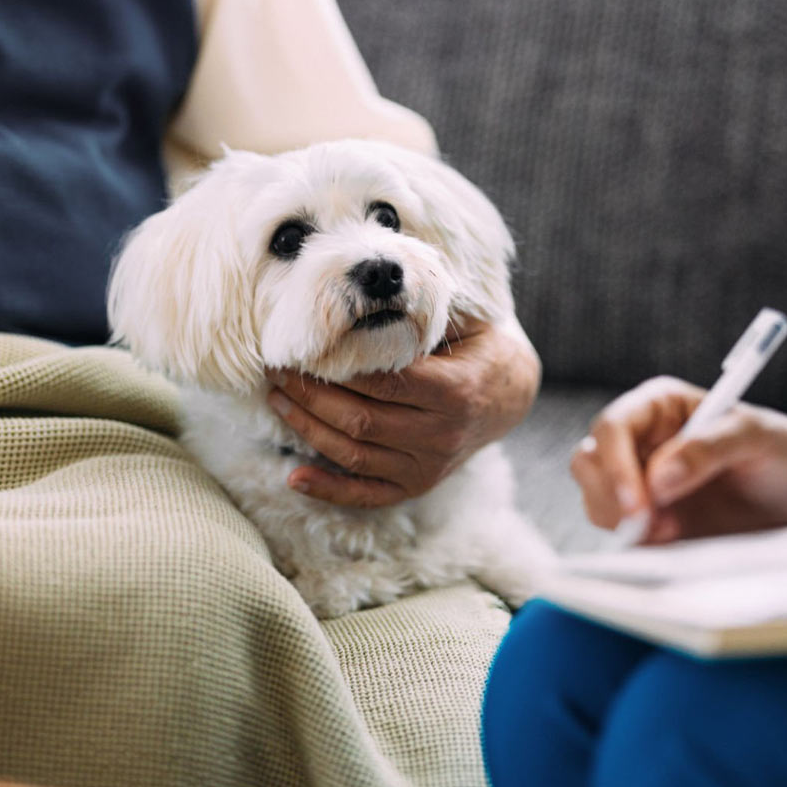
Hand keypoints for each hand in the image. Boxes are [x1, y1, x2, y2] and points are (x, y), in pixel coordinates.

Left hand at [266, 317, 540, 506]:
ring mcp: (428, 466)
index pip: (382, 382)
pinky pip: (367, 495)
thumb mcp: (463, 320)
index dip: (335, 369)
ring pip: (355, 454)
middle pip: (360, 419)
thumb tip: (369, 292)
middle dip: (310, 395)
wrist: (509, 395)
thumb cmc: (476, 347)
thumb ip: (421, 312)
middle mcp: (440, 434)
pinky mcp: (417, 485)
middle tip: (277, 371)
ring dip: (308, 430)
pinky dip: (329, 490)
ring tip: (277, 401)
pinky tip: (294, 477)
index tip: (299, 350)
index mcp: (453, 390)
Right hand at [571, 376, 786, 542]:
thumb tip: (658, 478)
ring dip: (619, 519)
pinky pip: (615, 527)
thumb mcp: (759, 439)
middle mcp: (640, 439)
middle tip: (647, 525)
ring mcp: (638, 478)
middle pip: (590, 462)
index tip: (639, 503)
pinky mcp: (646, 515)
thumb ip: (708, 449)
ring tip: (669, 530)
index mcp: (659, 406)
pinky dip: (632, 538)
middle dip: (611, 496)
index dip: (615, 465)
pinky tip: (669, 538)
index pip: (612, 427)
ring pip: (594, 495)